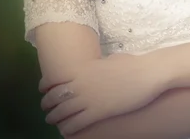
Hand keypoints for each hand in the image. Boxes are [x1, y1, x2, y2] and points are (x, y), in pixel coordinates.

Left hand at [39, 52, 165, 135]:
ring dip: (54, 117)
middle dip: (48, 104)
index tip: (43, 89)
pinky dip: (67, 128)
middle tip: (46, 108)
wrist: (146, 73)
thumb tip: (100, 65)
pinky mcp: (97, 112)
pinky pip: (75, 123)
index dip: (46, 85)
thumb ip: (99, 64)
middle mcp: (82, 83)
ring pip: (62, 111)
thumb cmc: (132, 64)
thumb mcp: (111, 60)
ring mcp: (89, 98)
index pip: (56, 78)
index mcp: (84, 69)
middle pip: (55, 96)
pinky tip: (65, 131)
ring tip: (52, 120)